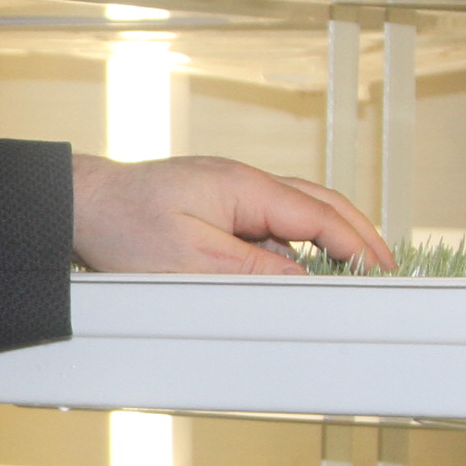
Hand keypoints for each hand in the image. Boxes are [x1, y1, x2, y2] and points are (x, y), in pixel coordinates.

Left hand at [72, 154, 393, 275]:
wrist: (80, 205)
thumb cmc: (124, 225)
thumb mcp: (193, 262)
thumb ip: (255, 272)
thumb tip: (305, 282)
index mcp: (245, 188)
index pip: (319, 216)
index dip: (356, 244)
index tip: (382, 270)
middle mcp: (244, 183)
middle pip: (319, 205)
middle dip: (357, 235)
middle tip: (385, 267)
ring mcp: (232, 192)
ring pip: (296, 213)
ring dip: (327, 239)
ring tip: (352, 271)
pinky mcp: (217, 207)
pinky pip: (269, 223)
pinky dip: (293, 244)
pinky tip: (297, 270)